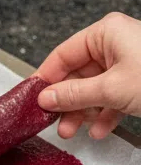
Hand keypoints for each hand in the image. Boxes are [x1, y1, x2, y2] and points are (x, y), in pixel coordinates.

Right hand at [35, 12, 140, 139]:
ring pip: (96, 87)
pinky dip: (105, 113)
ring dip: (84, 111)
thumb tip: (45, 98)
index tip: (33, 96)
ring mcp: (129, 62)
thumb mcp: (112, 90)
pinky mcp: (140, 81)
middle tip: (53, 121)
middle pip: (79, 73)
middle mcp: (115, 44)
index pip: (64, 53)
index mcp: (106, 33)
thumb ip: (74, 94)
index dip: (47, 77)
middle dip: (67, 101)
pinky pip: (114, 96)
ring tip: (72, 132)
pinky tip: (99, 130)